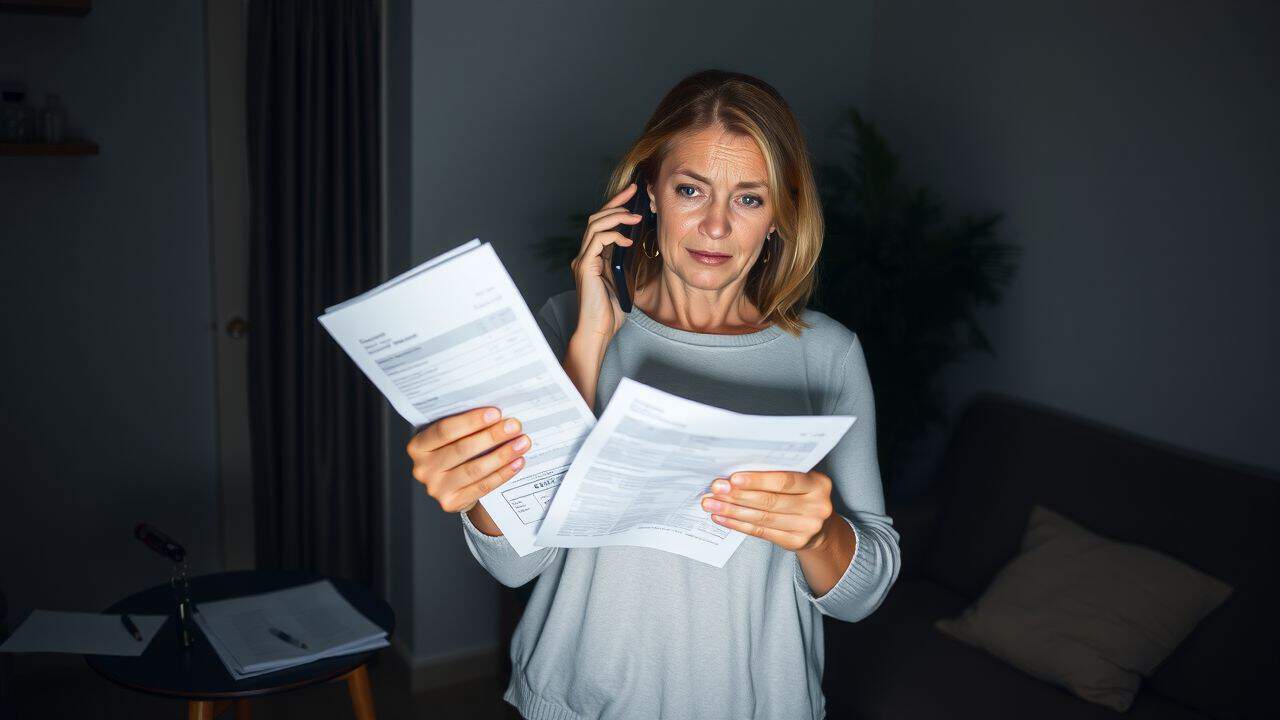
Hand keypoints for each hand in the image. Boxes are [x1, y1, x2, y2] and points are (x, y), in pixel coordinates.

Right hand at [406, 406, 532, 512]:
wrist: (449, 483)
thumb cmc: (452, 450)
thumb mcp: (449, 437)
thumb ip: (464, 425)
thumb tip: (498, 413)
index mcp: (418, 445)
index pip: (445, 430)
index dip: (471, 421)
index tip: (496, 413)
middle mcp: (423, 468)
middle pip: (462, 449)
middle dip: (492, 436)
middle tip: (514, 426)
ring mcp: (436, 488)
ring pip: (474, 470)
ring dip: (502, 455)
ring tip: (522, 443)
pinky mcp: (451, 503)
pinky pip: (482, 487)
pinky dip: (503, 474)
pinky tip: (517, 462)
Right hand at [570, 182, 642, 342]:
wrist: (599, 330)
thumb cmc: (610, 311)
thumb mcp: (623, 279)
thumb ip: (625, 260)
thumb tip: (639, 240)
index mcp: (593, 257)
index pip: (602, 224)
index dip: (616, 205)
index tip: (632, 194)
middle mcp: (585, 255)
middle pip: (596, 217)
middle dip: (616, 201)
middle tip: (635, 191)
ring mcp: (583, 260)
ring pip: (595, 225)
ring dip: (617, 216)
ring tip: (636, 217)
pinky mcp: (585, 267)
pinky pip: (597, 241)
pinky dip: (614, 236)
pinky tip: (628, 241)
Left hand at [700, 470, 835, 551]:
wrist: (819, 525)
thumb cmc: (802, 494)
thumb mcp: (799, 480)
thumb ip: (776, 474)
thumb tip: (734, 472)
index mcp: (818, 484)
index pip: (784, 481)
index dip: (757, 480)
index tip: (733, 478)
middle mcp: (817, 507)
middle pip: (770, 501)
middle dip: (738, 495)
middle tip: (715, 489)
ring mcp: (808, 527)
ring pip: (762, 518)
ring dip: (733, 511)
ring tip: (712, 504)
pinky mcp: (795, 542)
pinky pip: (761, 532)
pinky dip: (738, 524)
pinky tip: (722, 517)